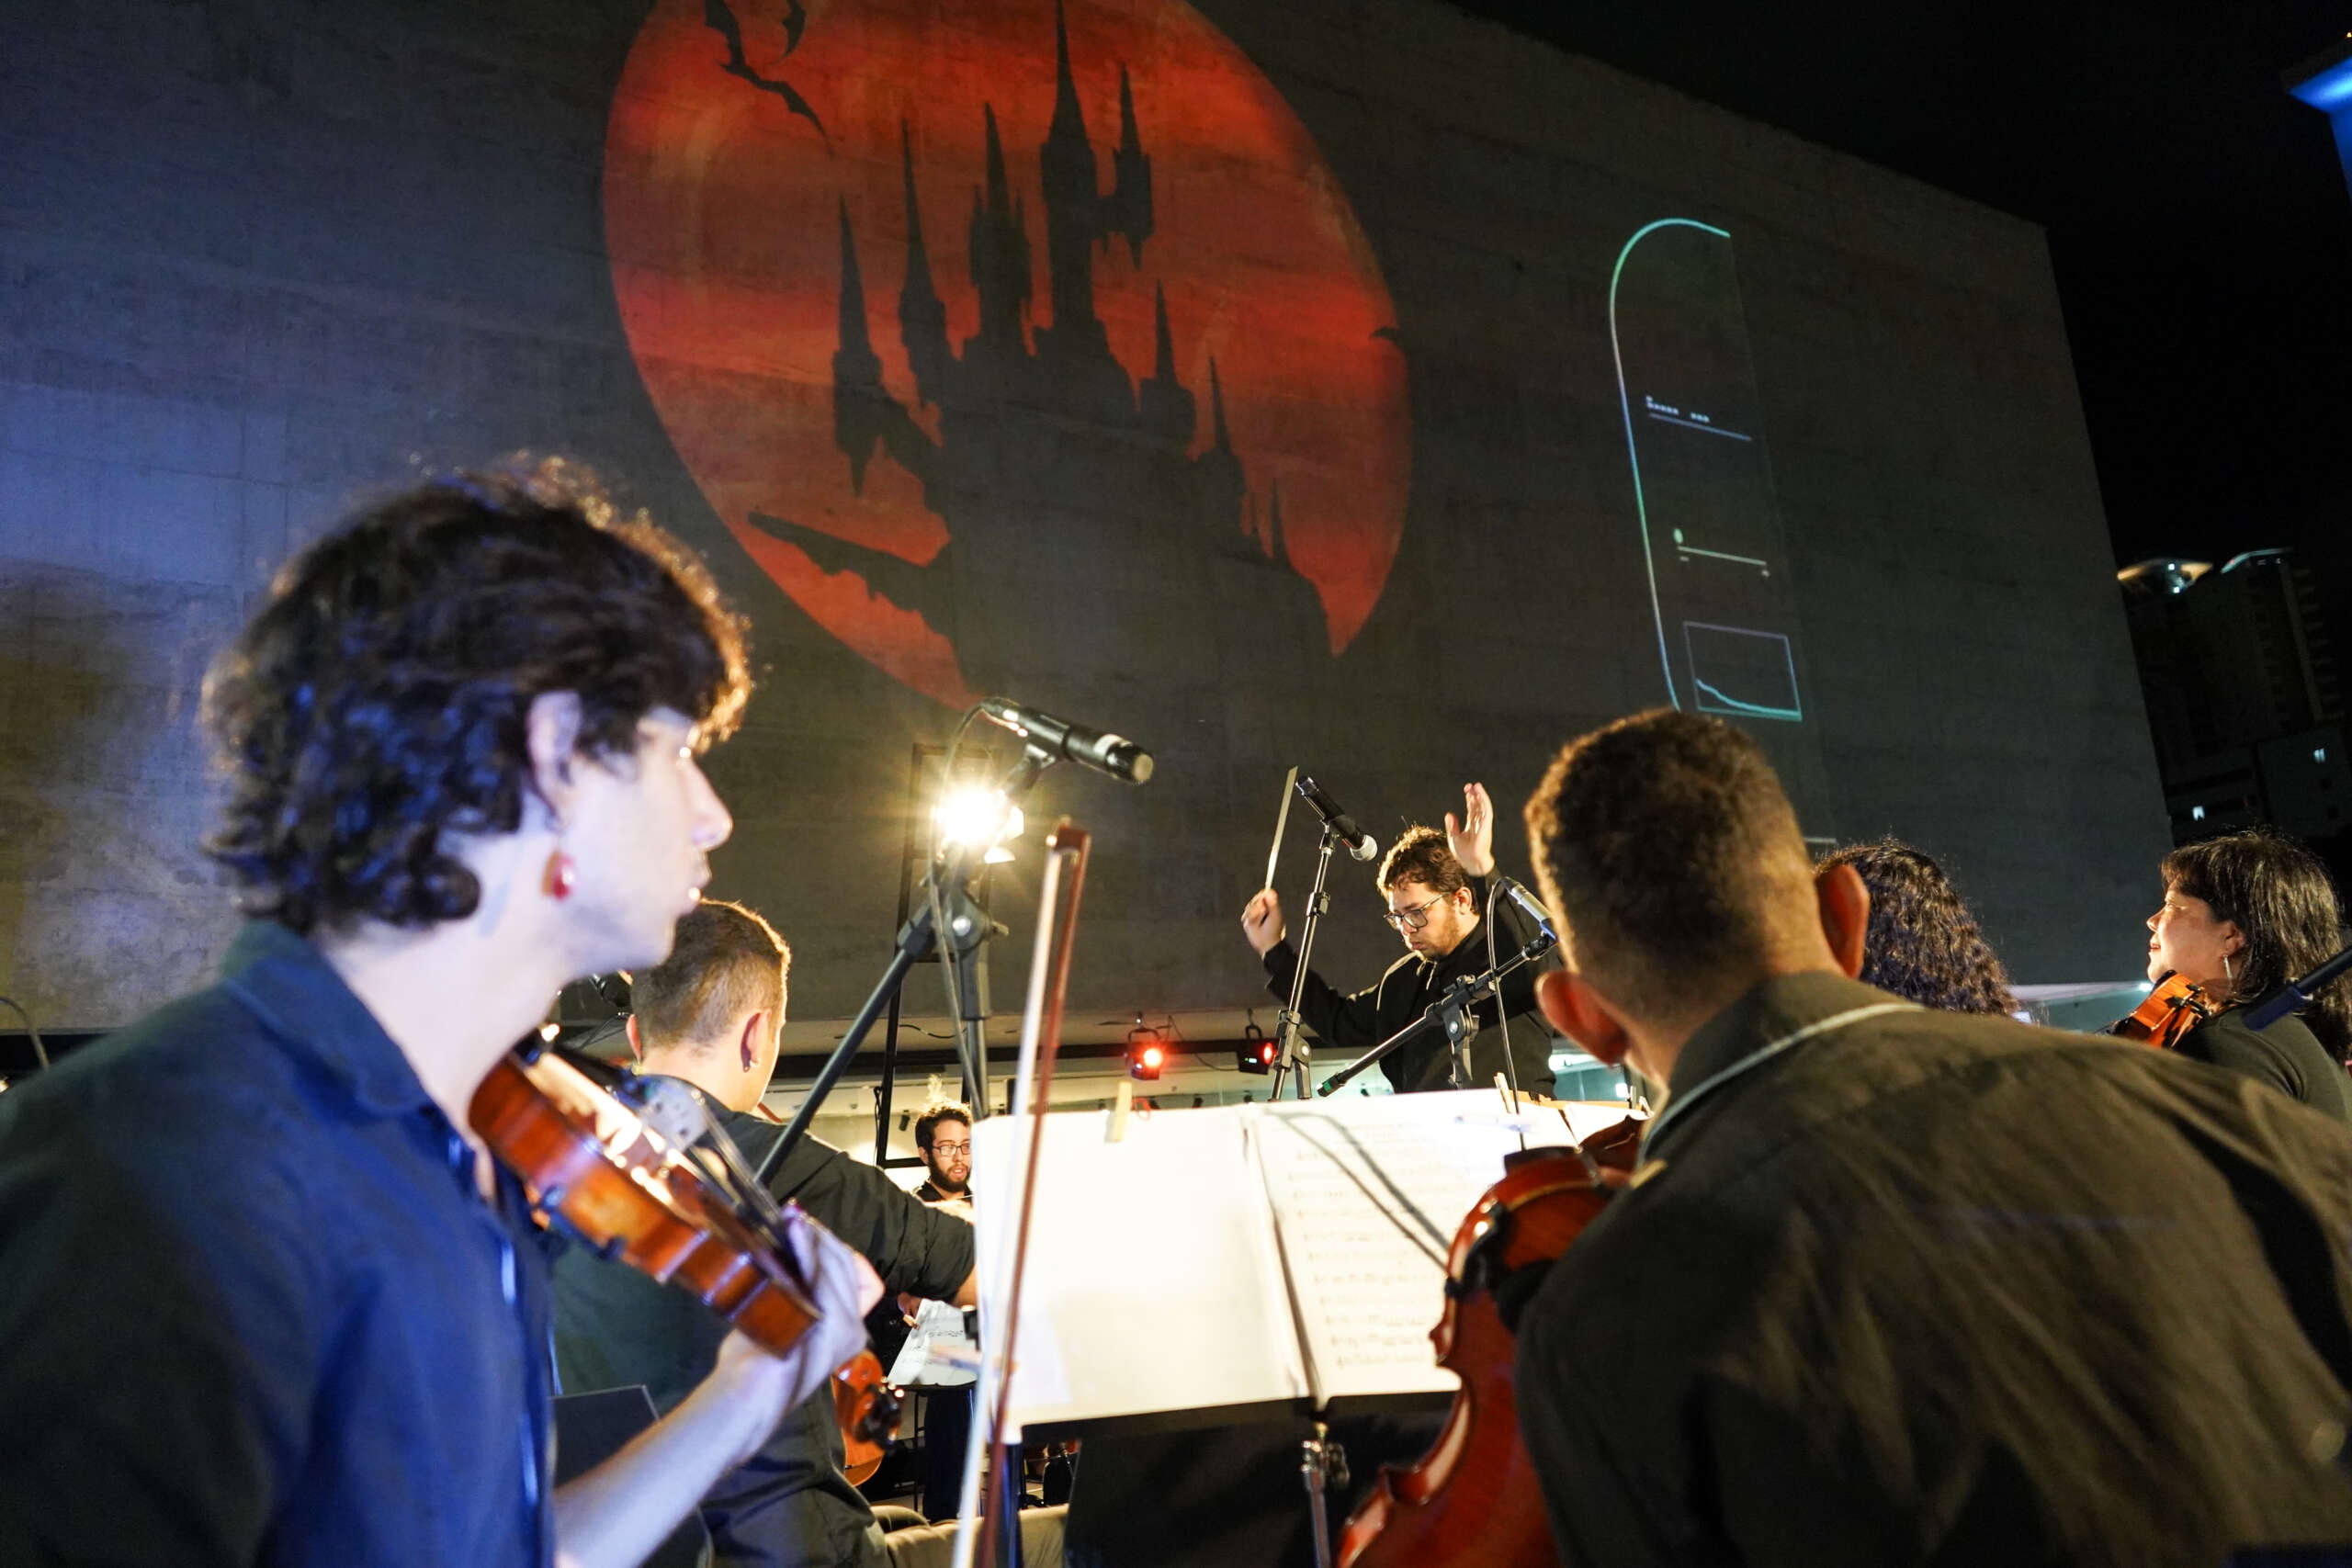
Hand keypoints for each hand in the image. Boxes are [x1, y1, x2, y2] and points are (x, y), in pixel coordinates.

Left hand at [705, 1210, 882, 1468]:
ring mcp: (844, 1329)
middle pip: (848, 1264)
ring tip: (792, 1219)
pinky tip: (794, 1230)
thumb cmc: (761, 1362)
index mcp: (851, 1329)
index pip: (860, 1275)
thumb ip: (798, 1292)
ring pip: (836, 1264)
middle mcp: (855, 1329)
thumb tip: (786, 1248)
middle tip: (794, 1218)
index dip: (837, 1250)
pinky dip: (808, 1249)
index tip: (810, 1233)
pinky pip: (822, 1276)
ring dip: (813, 1238)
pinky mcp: (828, 1326)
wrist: (749, 1397)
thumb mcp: (787, 1322)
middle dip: (822, 1237)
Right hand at [1241, 889, 1285, 954]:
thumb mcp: (1275, 915)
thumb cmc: (1273, 930)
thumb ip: (1273, 903)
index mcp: (1270, 905)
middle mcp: (1261, 908)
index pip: (1264, 894)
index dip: (1262, 896)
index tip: (1264, 902)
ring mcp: (1254, 913)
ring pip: (1249, 907)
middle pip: (1255, 899)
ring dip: (1254, 914)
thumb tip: (1269, 891)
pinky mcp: (1247, 920)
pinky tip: (1253, 925)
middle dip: (1258, 906)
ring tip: (1259, 921)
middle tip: (1263, 913)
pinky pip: (1245, 915)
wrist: (1266, 942)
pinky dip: (1249, 920)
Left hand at [1445, 782, 1494, 877]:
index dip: (1470, 800)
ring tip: (1476, 785)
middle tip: (1469, 786)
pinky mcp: (1486, 826)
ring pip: (1483, 806)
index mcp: (1472, 826)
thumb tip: (1449, 814)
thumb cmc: (1463, 854)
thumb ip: (1452, 825)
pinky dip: (1484, 801)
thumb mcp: (1454, 837)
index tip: (1467, 791)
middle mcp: (1479, 824)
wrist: (1470, 863)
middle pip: (1478, 806)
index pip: (1473, 810)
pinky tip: (1479, 793)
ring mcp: (1483, 825)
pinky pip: (1486, 811)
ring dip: (1480, 796)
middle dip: (1474, 795)